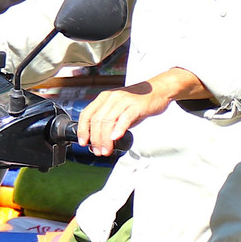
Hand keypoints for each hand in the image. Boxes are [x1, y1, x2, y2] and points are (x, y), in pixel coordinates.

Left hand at [75, 69, 207, 155]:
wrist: (158, 91)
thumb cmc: (137, 103)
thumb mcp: (119, 110)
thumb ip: (109, 123)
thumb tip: (99, 141)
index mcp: (104, 98)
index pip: (87, 113)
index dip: (82, 129)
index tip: (83, 143)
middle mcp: (111, 97)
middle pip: (97, 120)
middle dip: (95, 139)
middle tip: (97, 151)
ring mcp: (124, 100)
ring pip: (108, 120)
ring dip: (105, 138)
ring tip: (106, 150)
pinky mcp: (136, 105)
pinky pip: (125, 117)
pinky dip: (119, 128)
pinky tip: (116, 137)